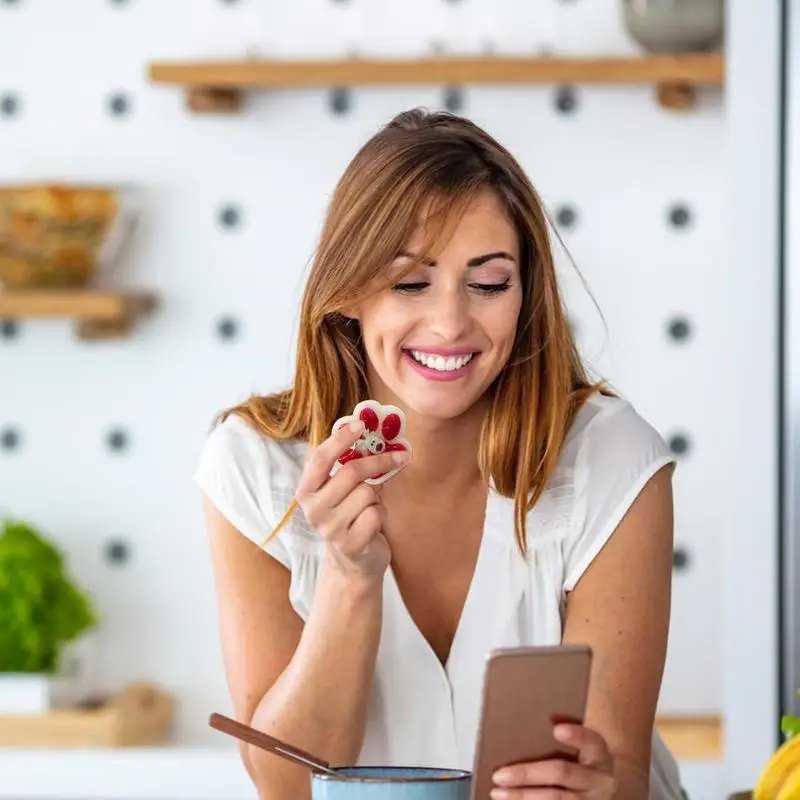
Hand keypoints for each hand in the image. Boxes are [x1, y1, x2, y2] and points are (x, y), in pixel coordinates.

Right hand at [296, 420, 407, 578]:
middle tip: (399, 456)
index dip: (340, 439)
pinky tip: (372, 523)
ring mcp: (328, 529)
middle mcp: (313, 509)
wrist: (354, 560)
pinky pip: (376, 514)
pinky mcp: (348, 544)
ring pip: (367, 493)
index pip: (320, 458)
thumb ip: (354, 464)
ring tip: (370, 507)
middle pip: (351, 472)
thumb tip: (379, 437)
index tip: (361, 424)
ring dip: (377, 497)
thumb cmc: (351, 514)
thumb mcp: (347, 489)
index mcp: (306, 491)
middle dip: (378, 461)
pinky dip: (381, 514)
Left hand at [491, 724, 617, 799]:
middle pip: (562, 773)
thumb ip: (566, 731)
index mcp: (599, 756)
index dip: (577, 736)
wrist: (599, 793)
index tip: (557, 730)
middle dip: (527, 774)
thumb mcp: (582, 748)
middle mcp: (599, 782)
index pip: (592, 743)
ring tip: (497, 792)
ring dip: (523, 797)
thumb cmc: (582, 763)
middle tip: (499, 775)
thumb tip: (546, 716)